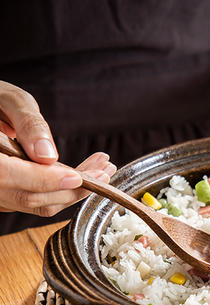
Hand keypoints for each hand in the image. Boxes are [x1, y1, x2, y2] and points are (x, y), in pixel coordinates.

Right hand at [0, 80, 115, 216]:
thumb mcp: (12, 102)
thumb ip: (29, 125)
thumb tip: (47, 156)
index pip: (10, 176)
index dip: (47, 180)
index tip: (79, 177)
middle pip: (31, 197)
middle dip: (74, 188)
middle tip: (104, 171)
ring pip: (39, 203)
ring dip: (76, 191)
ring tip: (102, 170)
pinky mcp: (11, 195)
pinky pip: (40, 199)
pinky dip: (65, 189)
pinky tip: (85, 173)